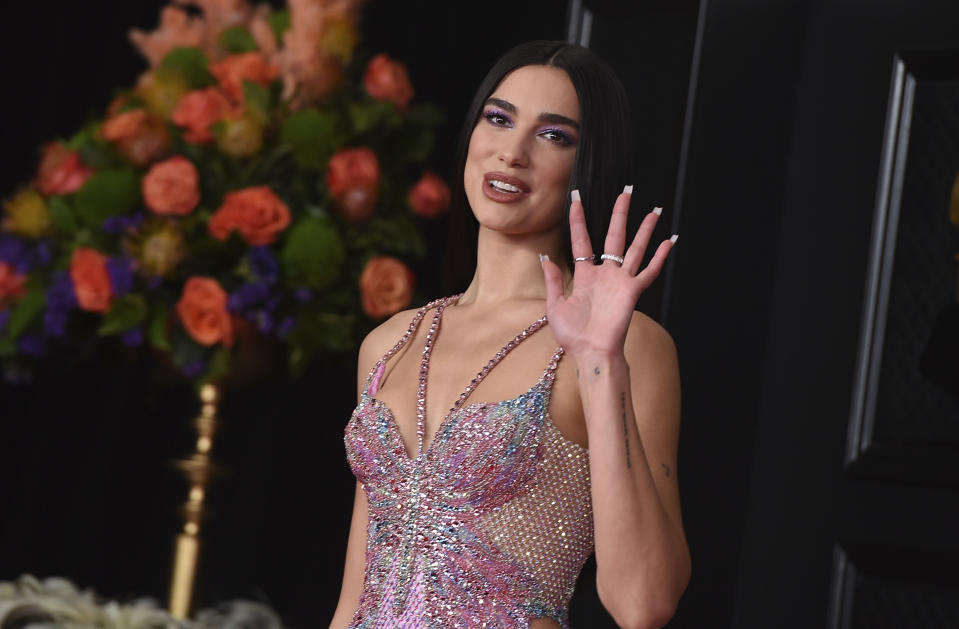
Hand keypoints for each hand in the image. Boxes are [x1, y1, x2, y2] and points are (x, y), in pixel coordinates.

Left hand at [540, 188, 676, 358]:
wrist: (590, 352)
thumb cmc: (572, 334)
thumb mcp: (555, 305)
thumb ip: (553, 280)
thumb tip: (545, 258)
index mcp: (584, 275)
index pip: (582, 240)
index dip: (579, 220)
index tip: (576, 200)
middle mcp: (605, 274)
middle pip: (614, 236)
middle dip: (620, 214)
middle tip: (626, 192)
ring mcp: (620, 281)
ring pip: (635, 248)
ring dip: (645, 229)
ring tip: (654, 210)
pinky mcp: (633, 291)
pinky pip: (649, 271)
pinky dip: (660, 257)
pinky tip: (669, 241)